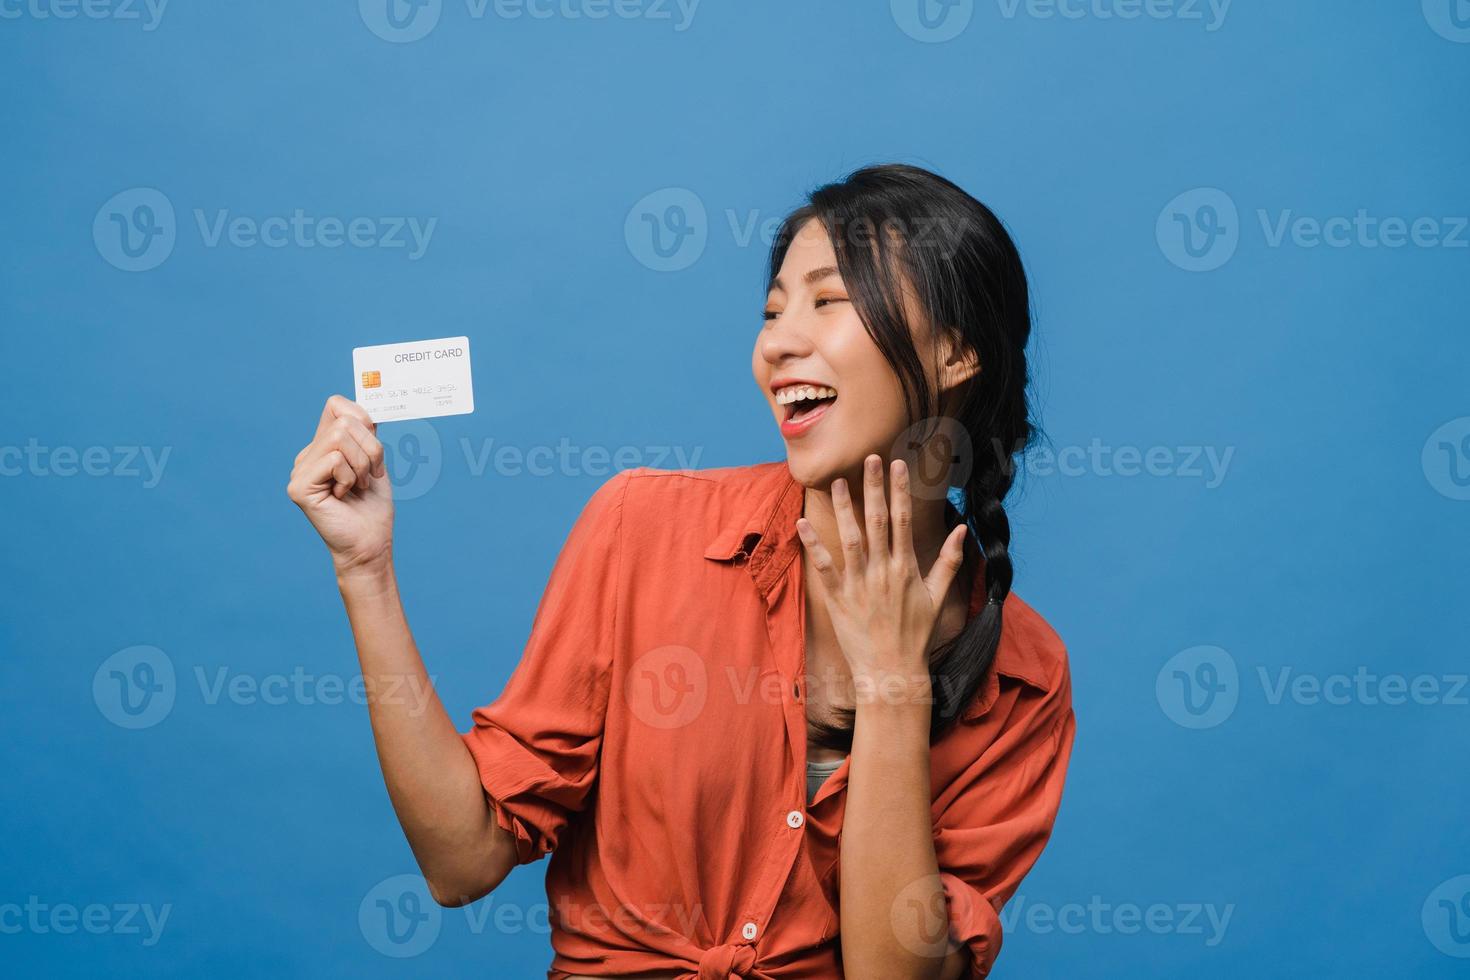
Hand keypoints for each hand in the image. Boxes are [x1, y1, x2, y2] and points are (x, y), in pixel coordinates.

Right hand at [286, 395, 393, 574]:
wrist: (371, 543)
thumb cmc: (372, 506)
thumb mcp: (375, 460)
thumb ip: (367, 432)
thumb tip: (369, 402)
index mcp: (322, 446)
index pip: (336, 405)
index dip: (362, 418)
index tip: (374, 449)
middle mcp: (307, 456)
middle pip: (343, 421)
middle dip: (370, 449)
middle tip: (369, 476)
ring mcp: (299, 471)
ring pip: (339, 437)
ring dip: (362, 465)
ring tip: (357, 487)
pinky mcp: (299, 486)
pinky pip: (334, 459)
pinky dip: (350, 477)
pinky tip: (344, 496)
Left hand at [796, 454, 967, 701]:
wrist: (892, 671)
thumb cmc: (915, 636)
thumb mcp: (938, 598)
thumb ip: (951, 562)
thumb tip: (964, 530)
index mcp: (906, 567)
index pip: (903, 519)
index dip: (899, 490)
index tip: (897, 465)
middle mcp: (883, 570)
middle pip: (877, 520)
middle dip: (873, 487)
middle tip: (869, 459)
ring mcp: (859, 584)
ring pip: (850, 537)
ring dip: (842, 508)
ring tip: (835, 482)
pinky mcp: (838, 598)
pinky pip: (824, 566)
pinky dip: (812, 544)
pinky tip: (801, 523)